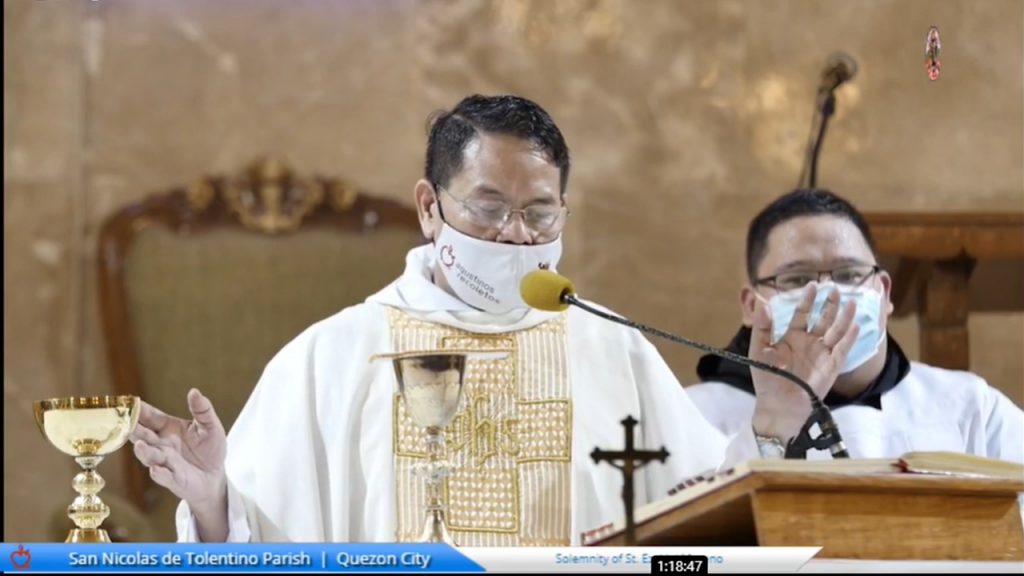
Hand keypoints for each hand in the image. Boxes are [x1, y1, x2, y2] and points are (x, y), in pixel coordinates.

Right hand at [130, 389, 227, 512]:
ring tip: (139, 445)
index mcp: (168, 428)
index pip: (150, 417)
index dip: (139, 410)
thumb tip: (194, 391)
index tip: (127, 401)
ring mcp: (165, 463)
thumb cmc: (210, 448)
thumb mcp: (210, 426)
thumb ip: (202, 410)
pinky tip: (156, 469)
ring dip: (144, 451)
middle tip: (124, 423)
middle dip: (134, 430)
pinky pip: (164, 477)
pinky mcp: (174, 480)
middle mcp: (161, 445)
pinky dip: (159, 474)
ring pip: (150, 456)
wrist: (215, 476)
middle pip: (144, 436)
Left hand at [749, 284, 858, 440]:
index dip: (808, 299)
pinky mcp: (831, 366)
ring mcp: (822, 354)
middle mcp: (810, 342)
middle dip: (829, 303)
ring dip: (843, 316)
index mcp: (793, 336)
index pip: (803, 313)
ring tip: (850, 301)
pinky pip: (843, 349)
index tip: (813, 285)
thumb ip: (761, 327)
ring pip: (836, 330)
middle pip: (823, 318)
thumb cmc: (766, 378)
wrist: (778, 405)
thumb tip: (763, 304)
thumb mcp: (758, 350)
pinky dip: (850, 338)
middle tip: (834, 287)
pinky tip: (855, 325)